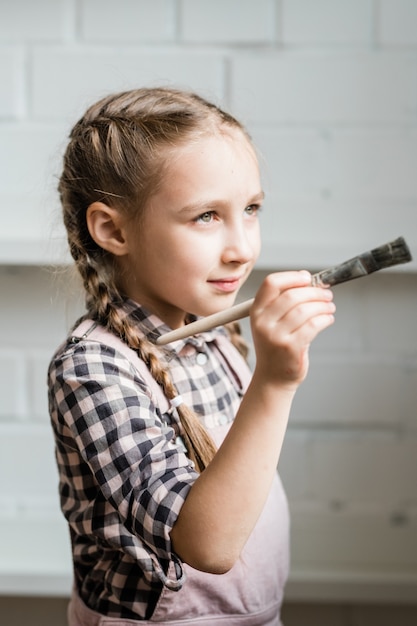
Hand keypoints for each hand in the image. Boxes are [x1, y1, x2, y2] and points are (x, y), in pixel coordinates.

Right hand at [250, 270, 334, 388]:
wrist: (273, 377)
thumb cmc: (276, 346)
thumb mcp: (271, 322)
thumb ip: (285, 302)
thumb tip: (312, 282)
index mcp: (256, 311)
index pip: (271, 283)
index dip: (293, 277)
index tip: (308, 278)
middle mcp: (263, 322)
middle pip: (292, 295)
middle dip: (314, 292)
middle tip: (326, 294)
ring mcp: (275, 336)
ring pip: (304, 310)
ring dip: (322, 305)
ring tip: (329, 306)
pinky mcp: (290, 347)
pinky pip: (313, 325)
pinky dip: (325, 319)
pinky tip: (328, 319)